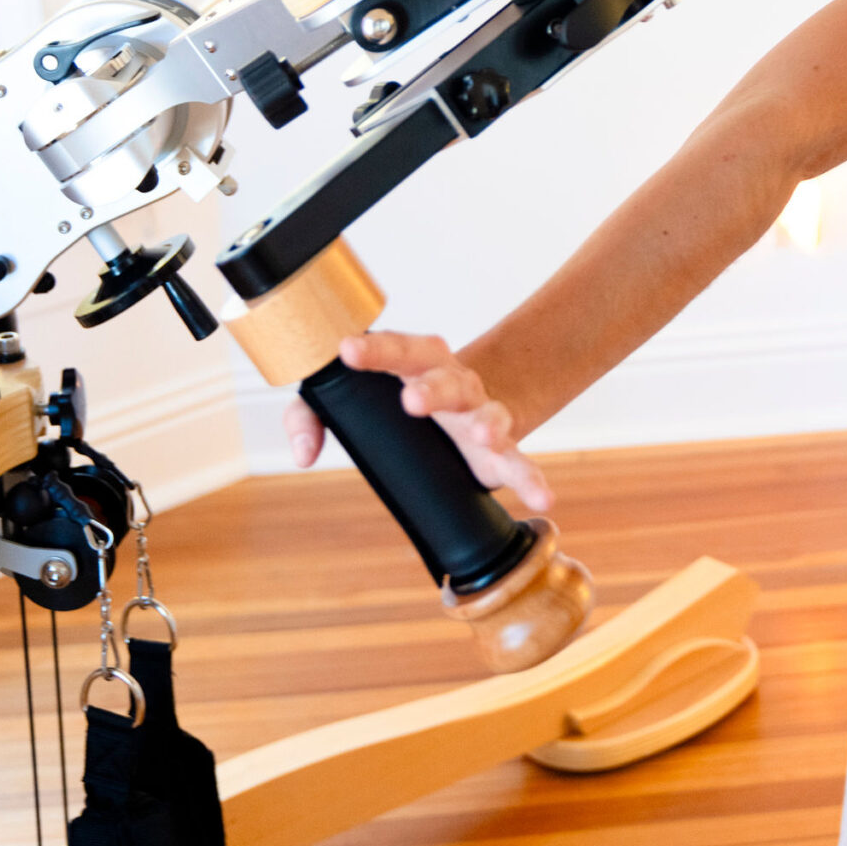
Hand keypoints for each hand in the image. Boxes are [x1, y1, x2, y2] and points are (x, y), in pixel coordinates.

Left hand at [281, 330, 554, 511]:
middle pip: (446, 379)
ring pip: (487, 414)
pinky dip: (532, 478)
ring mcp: (480, 414)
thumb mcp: (348, 400)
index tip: (347, 351)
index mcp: (416, 359)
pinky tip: (543, 497)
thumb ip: (313, 416)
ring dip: (487, 424)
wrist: (457, 408)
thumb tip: (304, 454)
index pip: (397, 347)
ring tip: (482, 437)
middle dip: (432, 389)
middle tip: (412, 401)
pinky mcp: (498, 451)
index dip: (374, 350)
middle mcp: (453, 381)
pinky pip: (520, 462)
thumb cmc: (393, 397)